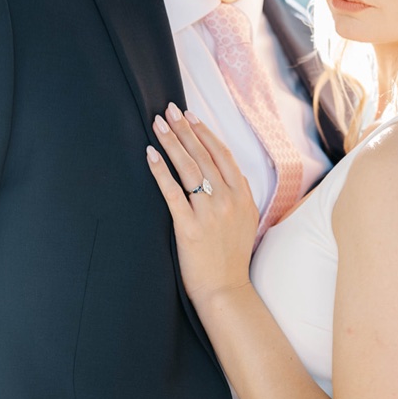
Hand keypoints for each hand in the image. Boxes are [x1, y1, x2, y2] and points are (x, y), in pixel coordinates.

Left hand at [144, 103, 258, 305]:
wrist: (226, 288)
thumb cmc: (231, 256)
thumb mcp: (246, 221)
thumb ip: (237, 196)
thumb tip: (226, 174)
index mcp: (243, 197)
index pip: (223, 155)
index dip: (206, 133)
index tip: (191, 116)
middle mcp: (228, 200)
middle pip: (204, 156)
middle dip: (185, 130)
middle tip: (170, 110)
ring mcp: (209, 213)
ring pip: (189, 168)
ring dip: (172, 143)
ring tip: (159, 125)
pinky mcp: (189, 227)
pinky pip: (172, 192)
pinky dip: (160, 171)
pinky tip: (151, 155)